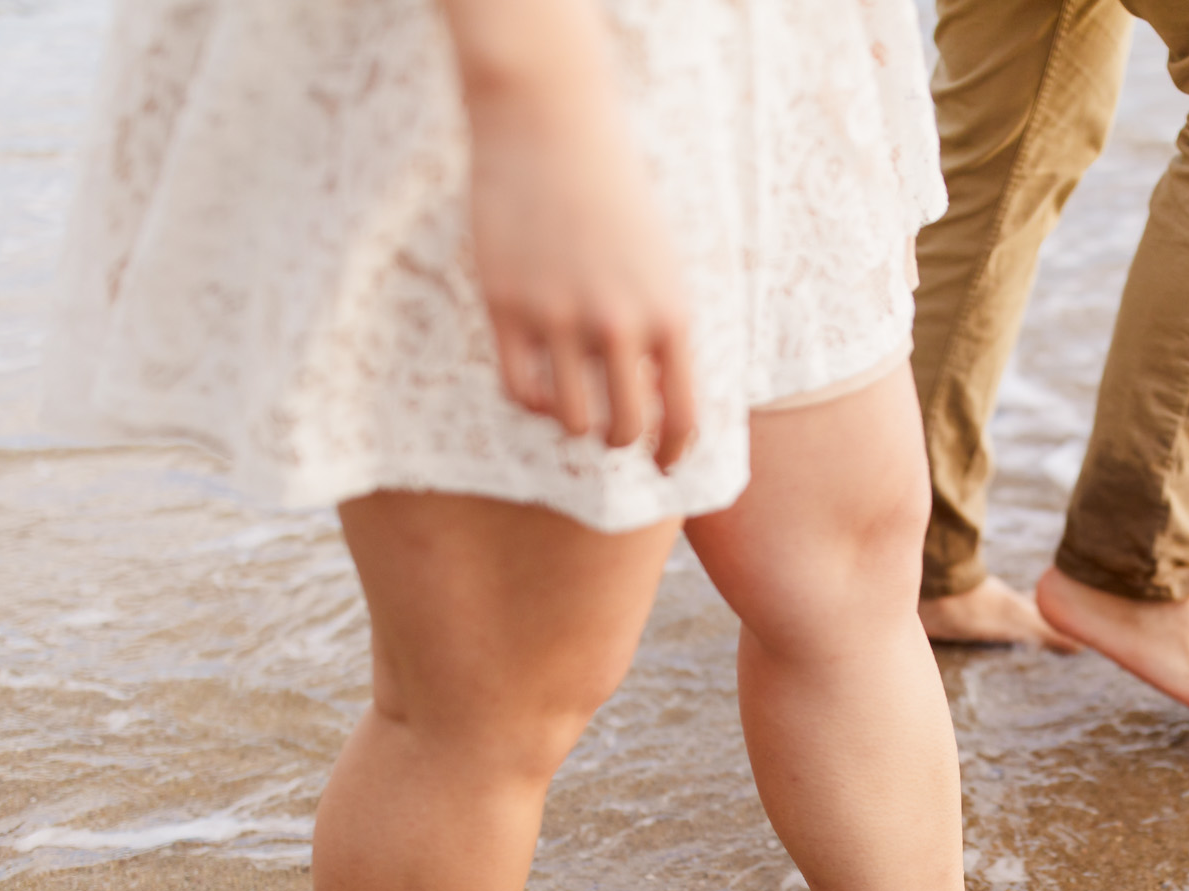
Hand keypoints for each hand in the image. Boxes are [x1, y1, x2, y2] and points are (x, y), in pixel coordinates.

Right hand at [445, 0, 696, 465]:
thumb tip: (653, 398)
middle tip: (612, 436)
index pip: (682, 415)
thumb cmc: (615, 194)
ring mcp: (560, 317)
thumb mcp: (662, 261)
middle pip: (624, 427)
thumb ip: (665, 328)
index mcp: (671, 313)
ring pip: (571, 419)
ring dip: (575, 426)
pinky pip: (520, 389)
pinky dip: (533, 404)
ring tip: (573, 408)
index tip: (666, 467)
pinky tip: (539, 390)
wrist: (552, 125)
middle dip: (622, 442)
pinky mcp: (507, 306)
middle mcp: (619, 322)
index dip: (675, 453)